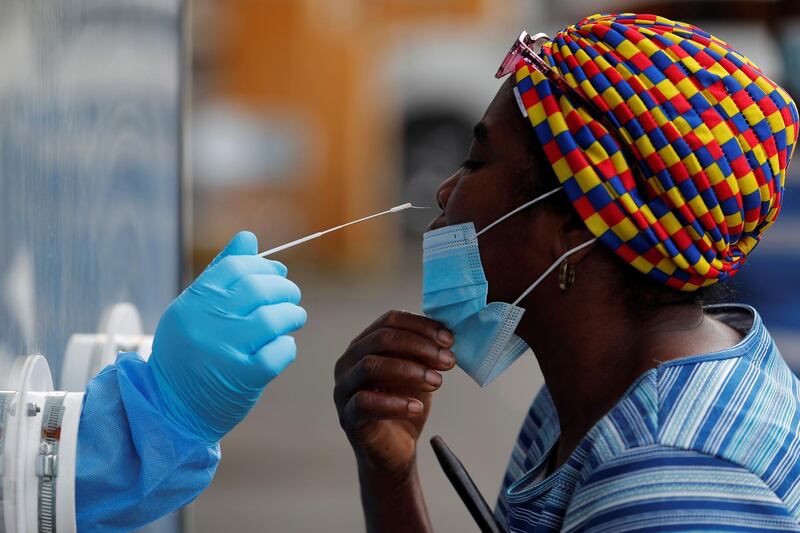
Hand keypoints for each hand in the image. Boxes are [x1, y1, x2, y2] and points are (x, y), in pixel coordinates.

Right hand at [149, 231, 306, 442]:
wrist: (170, 408)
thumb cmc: (188, 353)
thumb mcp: (193, 310)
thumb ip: (221, 274)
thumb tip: (249, 238)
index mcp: (193, 303)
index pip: (237, 268)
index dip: (264, 267)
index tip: (278, 273)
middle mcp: (206, 323)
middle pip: (259, 290)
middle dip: (284, 290)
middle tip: (290, 298)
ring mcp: (225, 350)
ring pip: (274, 319)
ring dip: (292, 316)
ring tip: (293, 318)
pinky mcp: (243, 377)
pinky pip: (280, 351)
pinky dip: (287, 347)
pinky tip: (281, 347)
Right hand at [334, 310, 454, 478]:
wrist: (395, 450)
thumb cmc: (405, 404)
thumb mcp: (419, 372)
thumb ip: (425, 352)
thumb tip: (446, 336)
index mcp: (366, 344)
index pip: (390, 320)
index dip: (421, 326)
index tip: (449, 340)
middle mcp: (349, 361)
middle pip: (380, 339)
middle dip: (419, 346)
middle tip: (448, 360)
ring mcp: (344, 388)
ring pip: (370, 366)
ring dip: (409, 371)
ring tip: (437, 382)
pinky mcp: (348, 416)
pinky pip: (365, 402)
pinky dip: (394, 403)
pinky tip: (417, 407)